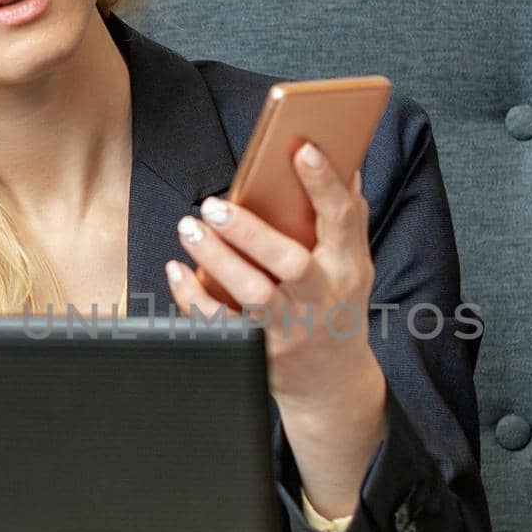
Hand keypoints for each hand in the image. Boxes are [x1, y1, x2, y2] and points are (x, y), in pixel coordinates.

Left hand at [166, 140, 386, 517]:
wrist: (332, 382)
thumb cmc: (337, 305)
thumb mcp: (354, 264)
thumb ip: (347, 217)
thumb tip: (345, 159)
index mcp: (348, 268)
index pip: (342, 220)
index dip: (325, 184)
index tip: (302, 148)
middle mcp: (320, 299)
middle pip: (289, 263)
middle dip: (250, 232)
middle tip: (214, 203)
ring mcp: (290, 330)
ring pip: (253, 294)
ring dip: (216, 258)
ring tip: (190, 226)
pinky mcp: (260, 353)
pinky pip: (221, 325)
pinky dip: (193, 297)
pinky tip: (177, 269)